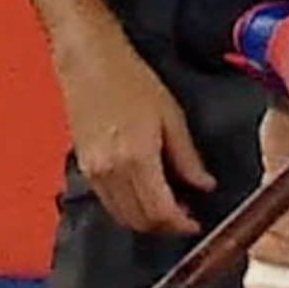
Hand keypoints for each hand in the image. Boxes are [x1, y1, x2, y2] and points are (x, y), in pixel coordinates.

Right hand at [50, 14, 211, 235]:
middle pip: (140, 221)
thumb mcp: (171, 115)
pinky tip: (143, 192)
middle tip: (185, 216)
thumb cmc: (128, 78)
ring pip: (122, 217)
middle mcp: (111, 170)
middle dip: (165, 226)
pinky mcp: (84, 167)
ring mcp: (94, 171)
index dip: (182, 224)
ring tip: (167, 205)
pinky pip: (108, 202)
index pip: (161, 211)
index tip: (196, 223)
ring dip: (146, 220)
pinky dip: (128, 208)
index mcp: (136, 157)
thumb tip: (204, 184)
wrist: (89, 60)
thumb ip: (188, 157)